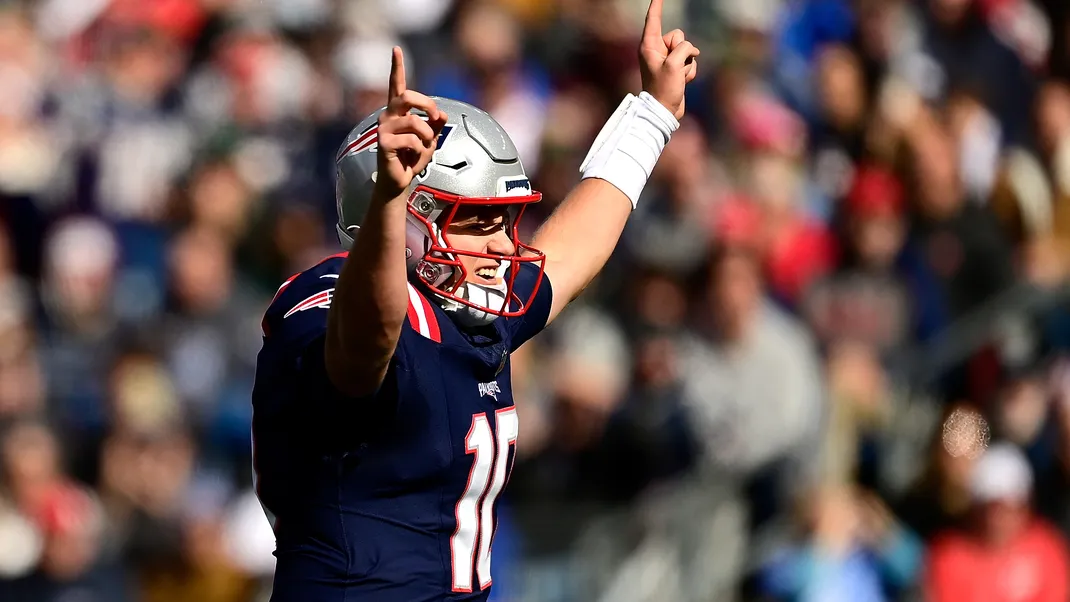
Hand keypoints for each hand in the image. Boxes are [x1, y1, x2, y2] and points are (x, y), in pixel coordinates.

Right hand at [375, 47, 447, 198]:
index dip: (397, 66)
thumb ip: (436, 124)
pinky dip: (420, 150)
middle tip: (436, 117)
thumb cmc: (411, 158)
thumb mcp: (430, 139)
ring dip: (427, 137)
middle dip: (428, 106)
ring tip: (423, 148)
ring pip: (415, 123)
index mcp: (398, 111)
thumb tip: (441, 113)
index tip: (396, 48)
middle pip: (408, 97)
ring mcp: (384, 128)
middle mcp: (388, 116)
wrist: (399, 181)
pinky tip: (412, 158)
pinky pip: (412, 141)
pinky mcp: (383, 143)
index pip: (396, 84)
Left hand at [638, 0, 699, 119]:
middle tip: (675, 67)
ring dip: (687, 64)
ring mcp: (667, 60)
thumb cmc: (664, 89)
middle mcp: (656, 50)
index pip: (653, 20)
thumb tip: (692, 50)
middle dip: (682, 49)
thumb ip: (684, 48)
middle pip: (678, 35)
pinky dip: (689, 72)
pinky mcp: (676, 68)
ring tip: (678, 78)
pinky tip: (682, 82)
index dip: (657, 6)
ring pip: (687, 49)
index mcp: (648, 46)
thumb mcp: (674, 64)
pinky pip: (690, 62)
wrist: (665, 111)